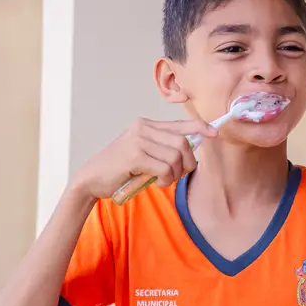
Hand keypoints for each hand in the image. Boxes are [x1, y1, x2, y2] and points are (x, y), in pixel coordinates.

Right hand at [71, 118, 216, 198]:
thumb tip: (191, 150)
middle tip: (180, 175)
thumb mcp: (142, 153)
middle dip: (188, 163)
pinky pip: (165, 168)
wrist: (91, 180)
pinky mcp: (134, 156)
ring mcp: (138, 140)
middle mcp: (142, 128)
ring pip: (176, 157)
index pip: (181, 123)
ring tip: (164, 180)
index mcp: (146, 125)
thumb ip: (162, 148)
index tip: (214, 133)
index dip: (201, 127)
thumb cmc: (120, 170)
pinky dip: (165, 179)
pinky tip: (156, 182)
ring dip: (175, 175)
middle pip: (183, 143)